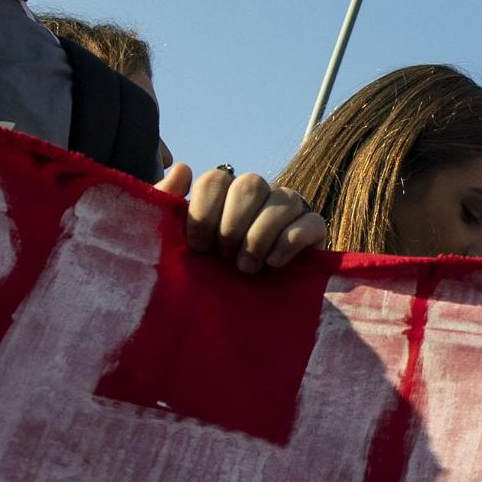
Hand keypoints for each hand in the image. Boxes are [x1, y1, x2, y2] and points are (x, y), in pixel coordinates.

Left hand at [162, 161, 324, 274]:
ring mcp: (289, 208)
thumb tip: (182, 169)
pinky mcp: (314, 229)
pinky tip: (273, 264)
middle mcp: (258, 195)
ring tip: (246, 267)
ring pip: (283, 198)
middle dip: (233, 223)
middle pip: (250, 183)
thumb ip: (167, 206)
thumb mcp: (178, 245)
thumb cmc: (206, 274)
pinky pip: (310, 222)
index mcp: (224, 194)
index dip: (205, 211)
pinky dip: (289, 242)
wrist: (240, 313)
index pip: (216, 179)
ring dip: (260, 235)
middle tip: (224, 256)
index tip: (199, 247)